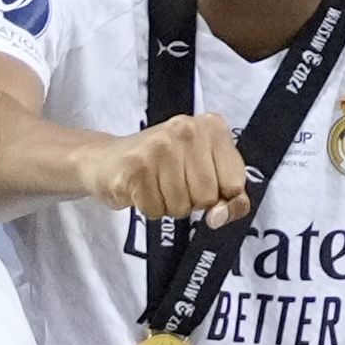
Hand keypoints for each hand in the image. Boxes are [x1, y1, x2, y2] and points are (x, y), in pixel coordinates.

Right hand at [76, 113, 250, 228]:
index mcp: (213, 128)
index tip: (204, 184)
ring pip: (182, 206)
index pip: (235, 184)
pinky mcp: (137, 166)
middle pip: (207, 197)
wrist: (109, 158)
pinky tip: (143, 188)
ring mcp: (161, 147)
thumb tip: (220, 217)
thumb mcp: (206, 172)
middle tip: (174, 182)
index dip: (220, 195)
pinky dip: (150, 208)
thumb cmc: (162, 164)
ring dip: (169, 205)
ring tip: (157, 184)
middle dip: (191, 201)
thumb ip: (229, 197)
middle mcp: (188, 130)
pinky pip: (157, 210)